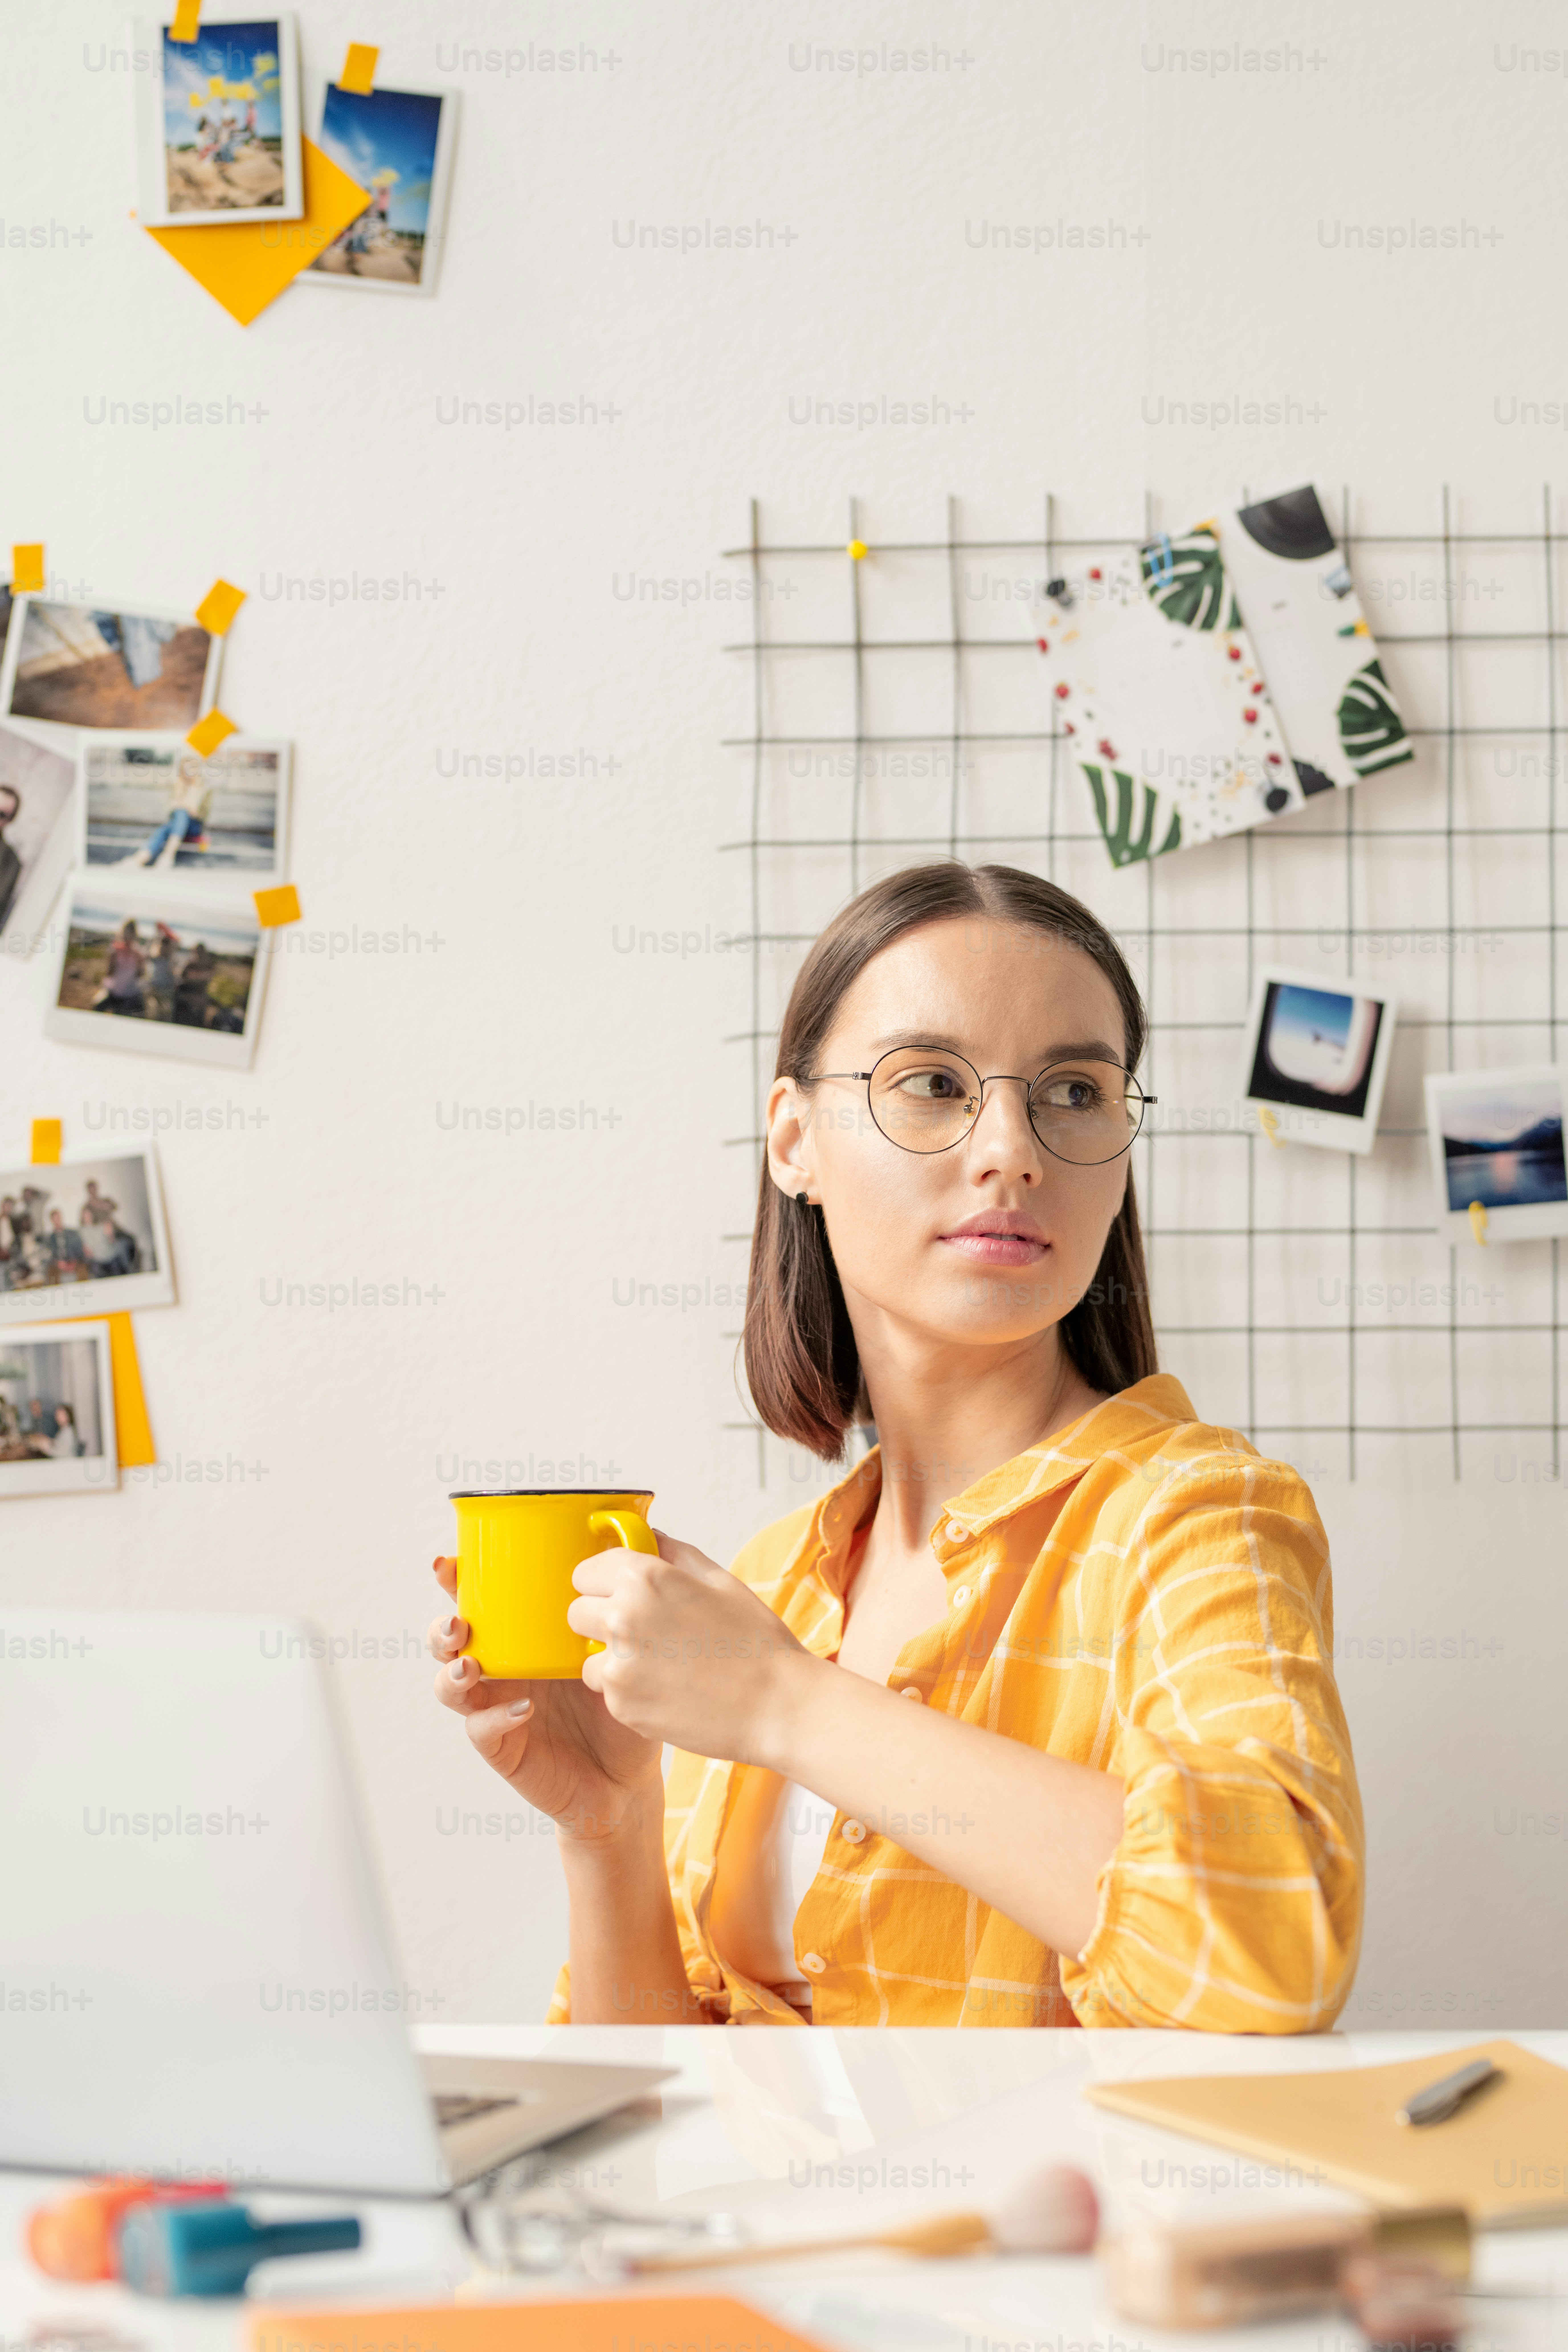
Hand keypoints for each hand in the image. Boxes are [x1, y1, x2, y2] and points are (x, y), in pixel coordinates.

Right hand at [428, 1556, 662, 1844]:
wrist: (627, 1778)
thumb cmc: (622, 1706)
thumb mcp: (621, 1651)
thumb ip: (621, 1608)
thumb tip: (644, 1538)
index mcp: (522, 1639)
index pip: (480, 1603)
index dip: (456, 1582)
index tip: (447, 1564)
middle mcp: (501, 1671)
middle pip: (449, 1642)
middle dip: (442, 1627)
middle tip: (458, 1622)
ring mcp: (496, 1708)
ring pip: (449, 1686)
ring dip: (451, 1672)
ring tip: (470, 1665)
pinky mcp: (504, 1747)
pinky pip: (482, 1730)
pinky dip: (494, 1718)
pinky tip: (522, 1709)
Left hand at [566, 1529, 813, 1766]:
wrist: (777, 1705)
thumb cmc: (754, 1641)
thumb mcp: (718, 1579)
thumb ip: (672, 1552)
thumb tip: (645, 1535)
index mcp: (644, 1579)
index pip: (585, 1571)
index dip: (604, 1582)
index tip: (621, 1593)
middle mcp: (623, 1618)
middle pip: (577, 1612)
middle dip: (601, 1618)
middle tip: (641, 1631)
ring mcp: (618, 1665)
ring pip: (587, 1655)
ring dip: (610, 1658)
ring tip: (658, 1663)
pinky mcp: (621, 1705)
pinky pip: (606, 1690)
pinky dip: (627, 1690)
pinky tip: (666, 1688)